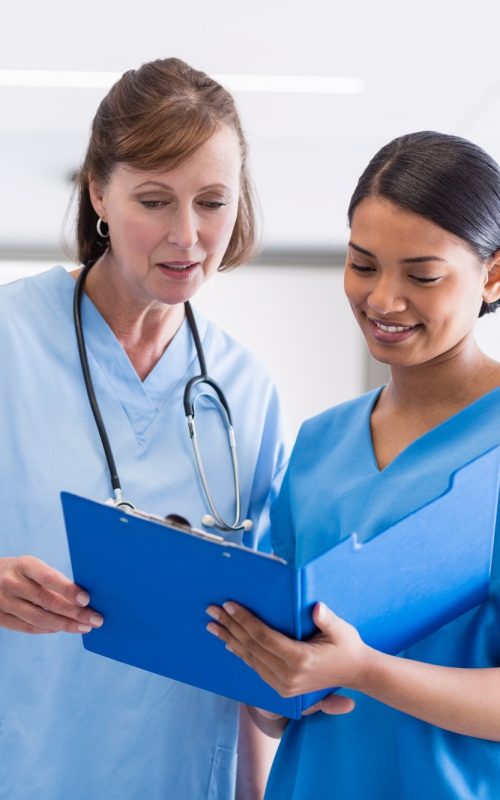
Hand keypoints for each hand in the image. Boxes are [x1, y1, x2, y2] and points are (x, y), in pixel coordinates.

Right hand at [0, 556, 103, 633]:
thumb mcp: (31, 566)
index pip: (49, 578)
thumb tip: (81, 598)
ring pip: (39, 619)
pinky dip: (48, 629)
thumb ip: (51, 579)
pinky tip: (62, 628)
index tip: (87, 599)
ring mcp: (3, 602)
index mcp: (23, 565)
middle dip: (75, 613)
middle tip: (96, 619)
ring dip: (65, 625)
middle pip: (47, 602)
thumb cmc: (18, 572)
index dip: (69, 589)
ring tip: (84, 627)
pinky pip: (28, 628)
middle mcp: (11, 583)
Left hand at [206, 600, 366, 703]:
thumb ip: (327, 620)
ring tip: (213, 624)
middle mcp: (288, 676)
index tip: (229, 604)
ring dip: (229, 639)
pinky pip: (255, 667)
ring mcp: (283, 685)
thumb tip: (317, 608)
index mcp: (300, 660)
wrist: (356, 673)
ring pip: (249, 658)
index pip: (263, 637)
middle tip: (212, 610)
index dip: (244, 620)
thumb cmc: (347, 646)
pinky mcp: (281, 688)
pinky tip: (228, 642)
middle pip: (251, 647)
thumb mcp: (341, 630)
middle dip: (230, 626)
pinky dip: (240, 653)